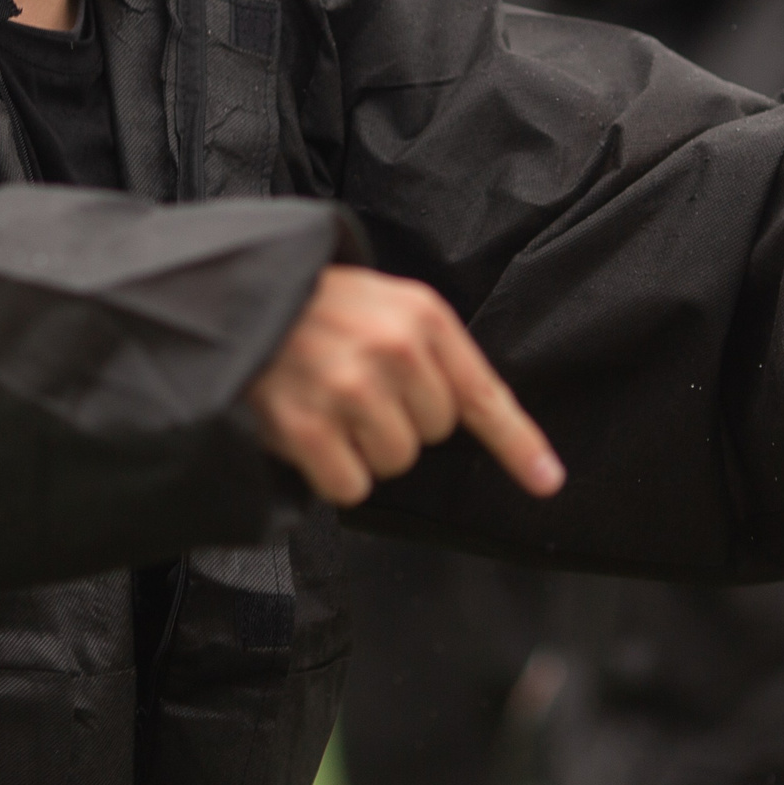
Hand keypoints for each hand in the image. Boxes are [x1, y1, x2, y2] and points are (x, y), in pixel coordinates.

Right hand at [247, 265, 564, 506]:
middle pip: (432, 437)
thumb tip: (481, 420)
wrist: (235, 298)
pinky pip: (351, 486)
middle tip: (355, 386)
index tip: (548, 481)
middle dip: (399, 422)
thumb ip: (434, 352)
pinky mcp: (306, 426)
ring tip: (328, 403)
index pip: (482, 395)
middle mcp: (394, 350)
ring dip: (363, 448)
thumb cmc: (317, 306)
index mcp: (422, 316)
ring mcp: (348, 388)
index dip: (519, 445)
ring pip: (394, 463)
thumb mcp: (388, 303)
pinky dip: (331, 474)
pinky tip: (308, 430)